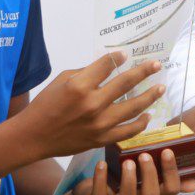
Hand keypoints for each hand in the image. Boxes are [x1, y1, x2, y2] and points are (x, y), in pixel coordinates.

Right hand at [16, 53, 163, 159]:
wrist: (34, 136)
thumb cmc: (46, 104)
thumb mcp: (62, 80)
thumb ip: (86, 73)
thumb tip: (108, 66)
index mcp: (80, 85)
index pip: (107, 65)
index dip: (118, 57)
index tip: (126, 55)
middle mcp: (92, 103)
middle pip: (126, 83)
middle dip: (144, 71)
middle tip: (157, 65)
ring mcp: (99, 124)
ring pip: (133, 108)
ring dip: (149, 96)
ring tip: (160, 88)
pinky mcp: (101, 140)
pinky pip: (128, 132)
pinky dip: (140, 124)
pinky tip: (148, 116)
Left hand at [67, 148, 194, 194]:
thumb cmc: (122, 183)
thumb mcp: (145, 179)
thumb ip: (166, 176)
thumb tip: (194, 180)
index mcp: (153, 193)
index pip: (171, 189)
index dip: (171, 172)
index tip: (167, 151)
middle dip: (150, 175)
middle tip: (145, 155)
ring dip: (129, 179)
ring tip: (127, 161)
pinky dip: (101, 179)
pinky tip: (102, 164)